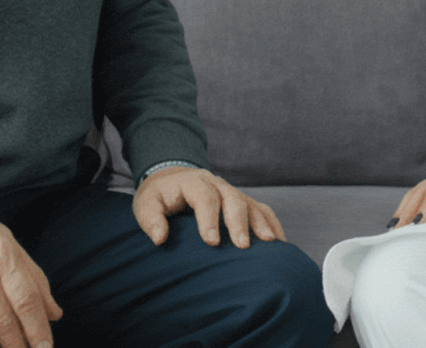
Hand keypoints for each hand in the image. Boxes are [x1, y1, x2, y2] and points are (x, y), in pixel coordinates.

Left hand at [132, 166, 284, 248]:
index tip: (211, 242)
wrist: (173, 180)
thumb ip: (151, 219)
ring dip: (260, 223)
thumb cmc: (160, 198)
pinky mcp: (243, 202)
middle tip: (242, 245)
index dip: (209, 219)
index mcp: (193, 182)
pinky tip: (278, 243)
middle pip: (233, 199)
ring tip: (269, 243)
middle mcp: (217, 185)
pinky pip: (262, 210)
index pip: (204, 197)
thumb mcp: (147, 204)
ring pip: (250, 204)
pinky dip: (272, 224)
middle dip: (238, 222)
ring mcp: (232, 192)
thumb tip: (160, 238)